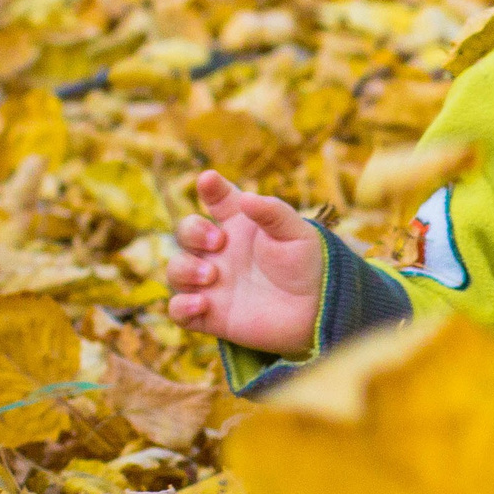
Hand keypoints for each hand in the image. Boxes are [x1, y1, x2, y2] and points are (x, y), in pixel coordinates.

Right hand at [166, 170, 326, 356]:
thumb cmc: (305, 265)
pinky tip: (201, 304)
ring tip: (212, 274)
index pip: (217, 199)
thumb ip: (273, 213)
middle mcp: (219, 251)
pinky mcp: (209, 313)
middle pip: (186, 232)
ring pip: (176, 269)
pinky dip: (181, 306)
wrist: (316, 308)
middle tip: (218, 241)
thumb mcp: (296, 234)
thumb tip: (246, 198)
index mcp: (239, 225)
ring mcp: (211, 282)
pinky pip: (178, 310)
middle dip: (192, 231)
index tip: (209, 180)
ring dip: (185, 268)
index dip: (210, 187)